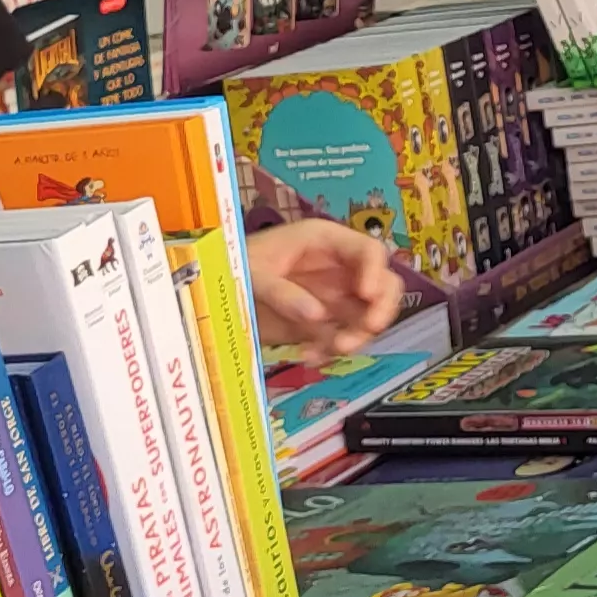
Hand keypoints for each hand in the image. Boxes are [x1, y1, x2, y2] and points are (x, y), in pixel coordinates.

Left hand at [244, 218, 403, 356]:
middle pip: (383, 283)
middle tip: (368, 329)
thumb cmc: (232, 267)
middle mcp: (338, 268)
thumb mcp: (251, 275)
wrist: (213, 292)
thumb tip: (317, 315)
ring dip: (359, 335)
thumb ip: (282, 293)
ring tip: (334, 349)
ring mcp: (333, 296)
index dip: (375, 271)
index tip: (367, 295)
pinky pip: (343, 336)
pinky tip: (309, 355)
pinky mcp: (323, 322)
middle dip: (381, 307)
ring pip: (368, 314)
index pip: (368, 250)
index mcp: (325, 242)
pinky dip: (333, 349)